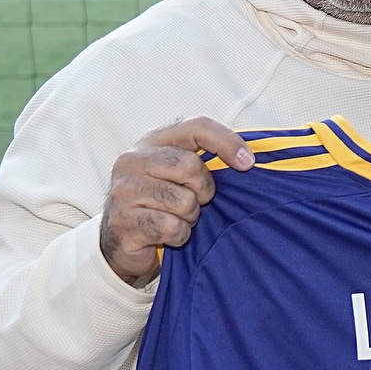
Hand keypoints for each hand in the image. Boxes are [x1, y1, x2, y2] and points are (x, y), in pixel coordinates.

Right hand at [100, 118, 254, 283]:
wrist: (123, 242)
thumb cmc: (161, 203)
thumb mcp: (179, 174)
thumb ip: (204, 159)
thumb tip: (248, 159)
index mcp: (152, 141)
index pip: (196, 127)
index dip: (226, 141)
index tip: (247, 162)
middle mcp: (133, 160)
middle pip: (191, 167)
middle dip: (203, 191)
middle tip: (195, 201)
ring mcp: (125, 190)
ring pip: (184, 202)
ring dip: (189, 217)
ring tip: (175, 217)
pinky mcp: (124, 221)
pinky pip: (173, 228)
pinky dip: (179, 235)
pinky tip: (165, 233)